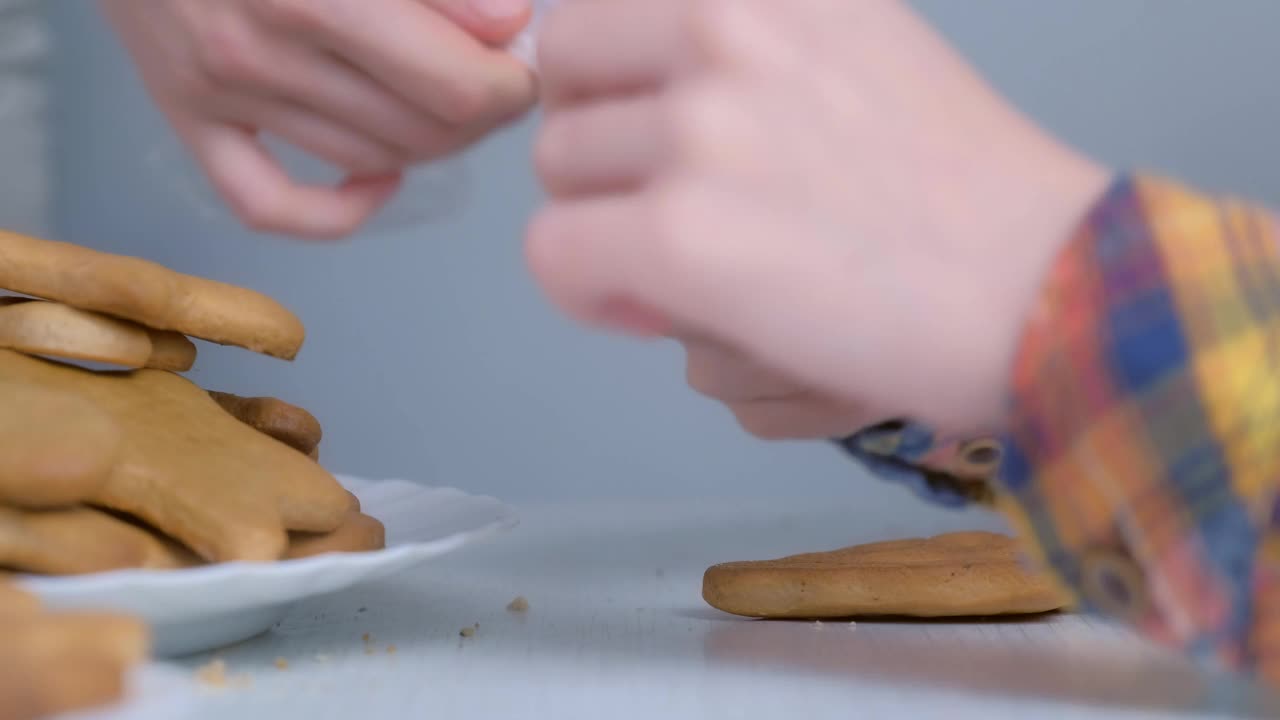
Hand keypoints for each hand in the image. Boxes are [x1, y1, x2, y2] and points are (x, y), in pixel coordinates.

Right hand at [102, 0, 536, 238]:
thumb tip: (511, 24)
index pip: (457, 86)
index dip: (515, 83)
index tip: (528, 62)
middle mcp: (259, 51)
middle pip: (422, 132)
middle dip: (484, 113)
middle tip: (500, 80)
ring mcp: (216, 93)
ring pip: (368, 162)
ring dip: (432, 145)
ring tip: (451, 104)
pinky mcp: (186, 116)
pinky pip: (268, 204)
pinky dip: (336, 211)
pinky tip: (381, 179)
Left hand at [526, 0, 1108, 431]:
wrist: (1045, 285)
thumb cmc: (961, 186)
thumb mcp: (857, 42)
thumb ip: (747, 38)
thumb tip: (635, 80)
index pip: (598, 1)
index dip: (609, 76)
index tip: (646, 127)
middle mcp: (726, 25)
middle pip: (562, 73)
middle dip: (595, 143)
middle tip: (656, 201)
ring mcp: (703, 128)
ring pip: (557, 170)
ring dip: (606, 222)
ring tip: (687, 265)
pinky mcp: (684, 235)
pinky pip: (554, 254)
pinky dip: (591, 291)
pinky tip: (657, 307)